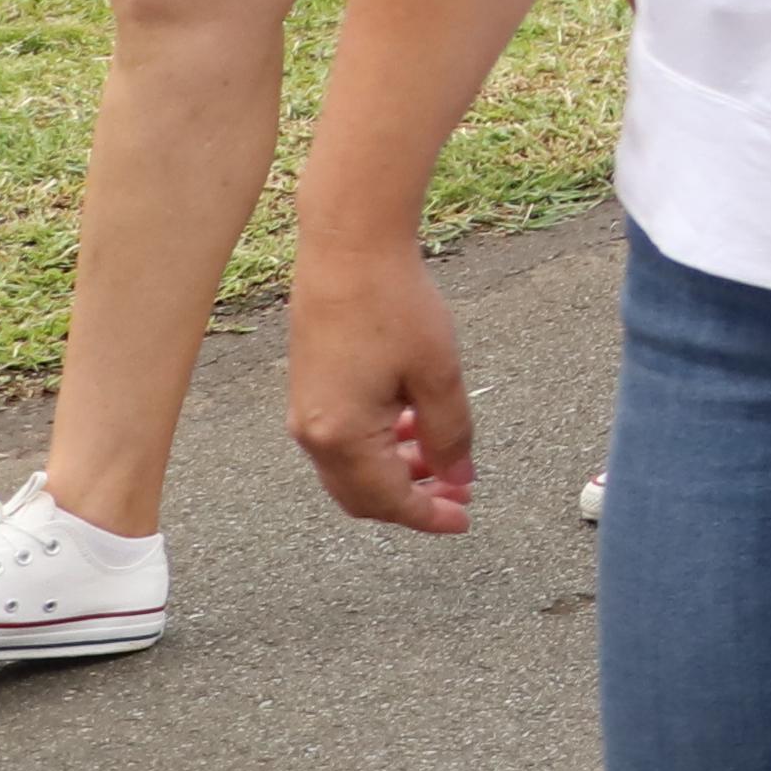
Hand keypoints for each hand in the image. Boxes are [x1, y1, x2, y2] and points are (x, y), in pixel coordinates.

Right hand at [289, 239, 487, 537]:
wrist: (348, 250)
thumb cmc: (395, 306)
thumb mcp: (439, 376)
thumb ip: (450, 436)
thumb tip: (459, 479)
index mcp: (342, 437)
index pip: (387, 500)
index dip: (428, 516)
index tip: (464, 520)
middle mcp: (313, 433)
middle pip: (364, 494)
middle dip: (414, 499)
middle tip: (461, 494)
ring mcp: (306, 412)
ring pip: (354, 468)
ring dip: (399, 471)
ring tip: (448, 459)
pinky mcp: (310, 391)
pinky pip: (345, 440)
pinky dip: (382, 446)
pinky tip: (416, 425)